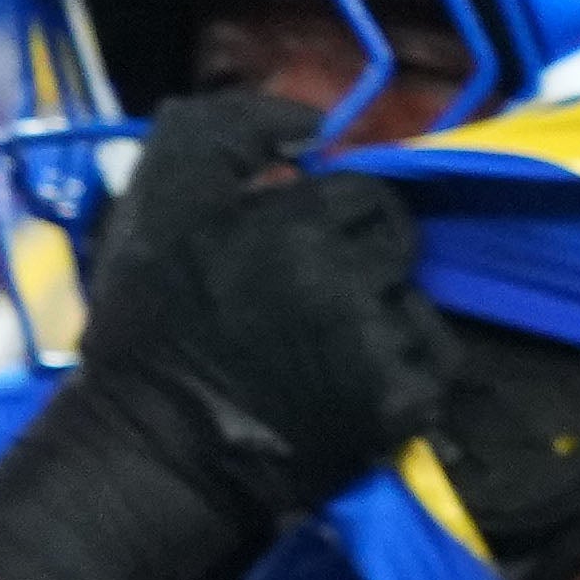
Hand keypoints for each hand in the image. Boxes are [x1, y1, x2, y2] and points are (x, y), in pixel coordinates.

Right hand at [0, 89, 447, 579]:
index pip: (359, 193)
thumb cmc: (146, 331)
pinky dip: (401, 370)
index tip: (280, 264)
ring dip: (378, 317)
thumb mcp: (157, 202)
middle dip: (358, 265)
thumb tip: (314, 121)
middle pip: (396, 241)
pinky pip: (433, 363)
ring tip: (318, 355)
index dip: (323, 222)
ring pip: (414, 299)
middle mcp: (352, 274)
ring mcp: (381, 342)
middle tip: (300, 311)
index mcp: (302, 220)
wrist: (146, 458)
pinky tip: (348, 387)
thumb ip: (226, 129)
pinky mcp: (398, 404)